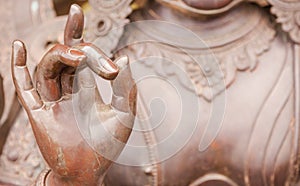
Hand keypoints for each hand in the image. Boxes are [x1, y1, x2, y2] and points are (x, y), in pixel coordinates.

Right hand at [11, 4, 136, 185]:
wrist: (89, 173)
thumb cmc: (107, 146)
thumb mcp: (124, 115)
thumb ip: (127, 88)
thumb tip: (125, 58)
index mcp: (86, 88)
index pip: (80, 55)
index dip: (78, 32)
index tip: (77, 11)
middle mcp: (67, 91)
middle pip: (64, 56)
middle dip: (72, 40)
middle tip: (85, 39)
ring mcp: (51, 101)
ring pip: (47, 68)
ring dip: (58, 56)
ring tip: (77, 54)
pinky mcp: (38, 114)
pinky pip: (24, 88)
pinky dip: (18, 68)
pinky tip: (17, 47)